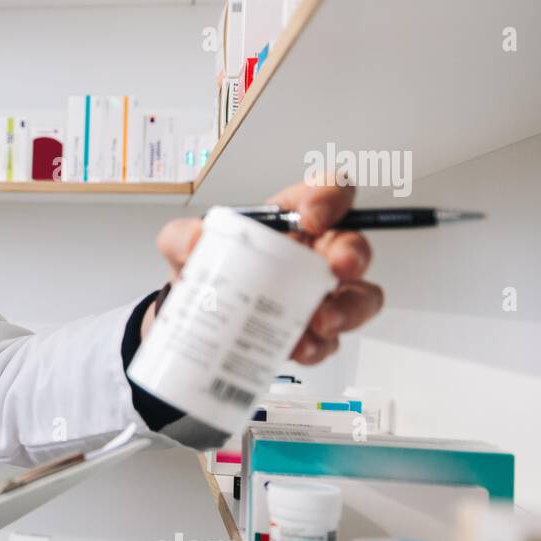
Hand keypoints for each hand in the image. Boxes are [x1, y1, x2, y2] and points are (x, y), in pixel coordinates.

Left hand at [148, 173, 383, 363]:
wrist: (194, 323)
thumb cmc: (207, 271)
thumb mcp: (184, 247)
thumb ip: (181, 237)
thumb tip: (195, 239)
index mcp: (291, 220)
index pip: (327, 192)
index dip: (331, 197)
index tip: (313, 218)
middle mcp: (315, 255)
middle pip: (353, 246)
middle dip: (353, 256)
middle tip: (337, 270)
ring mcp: (319, 296)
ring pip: (358, 298)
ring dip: (347, 310)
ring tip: (320, 323)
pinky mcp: (313, 333)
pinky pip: (331, 340)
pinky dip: (319, 346)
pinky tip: (300, 348)